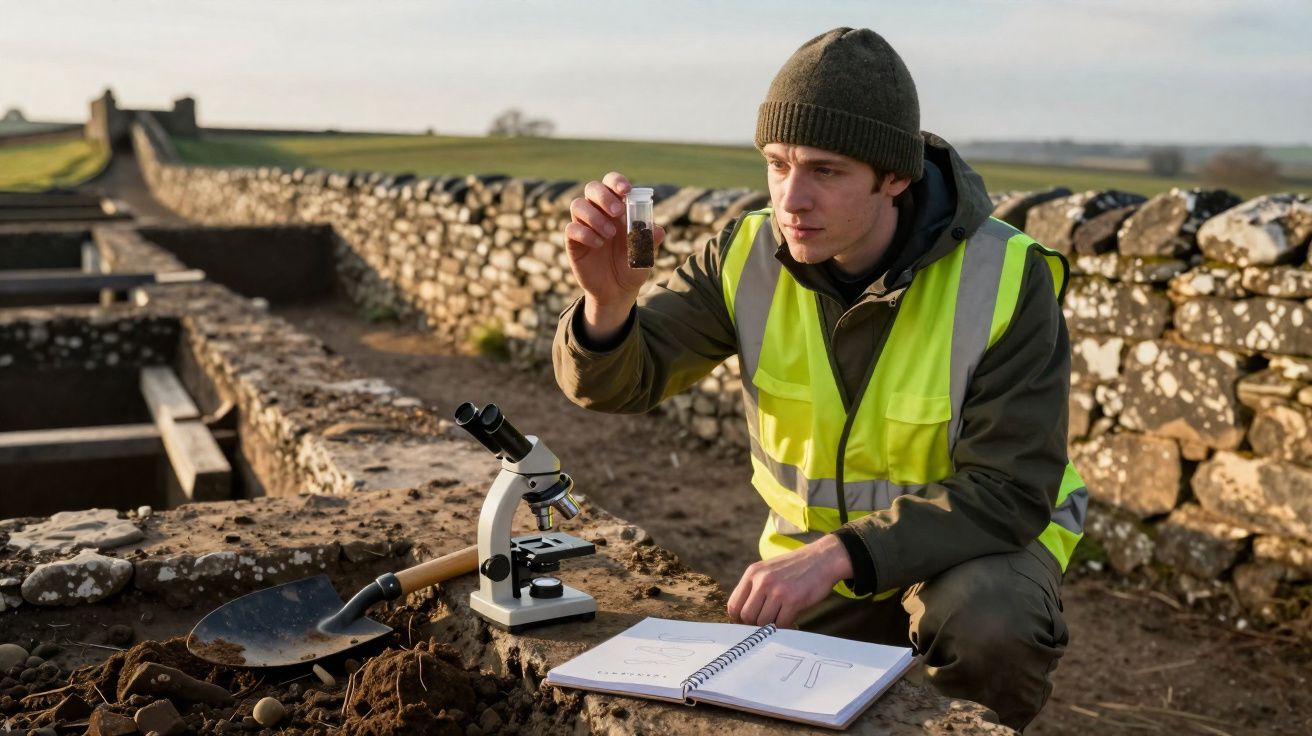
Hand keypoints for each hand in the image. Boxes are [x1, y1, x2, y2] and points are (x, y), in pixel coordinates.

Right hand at [565, 172, 665, 341]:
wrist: (617, 291)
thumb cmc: (632, 266)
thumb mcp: (646, 254)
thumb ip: (650, 240)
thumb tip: (658, 230)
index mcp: (617, 208)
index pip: (611, 184)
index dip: (616, 181)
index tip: (626, 190)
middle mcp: (598, 213)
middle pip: (592, 188)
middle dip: (604, 196)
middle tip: (617, 212)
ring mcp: (584, 226)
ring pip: (578, 205)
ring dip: (595, 217)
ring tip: (610, 235)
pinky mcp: (573, 242)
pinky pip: (571, 228)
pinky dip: (585, 234)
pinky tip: (598, 245)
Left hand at [727, 535, 854, 628]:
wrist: (823, 558)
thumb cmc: (796, 567)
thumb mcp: (768, 570)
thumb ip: (755, 588)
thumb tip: (743, 616)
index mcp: (753, 573)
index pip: (734, 604)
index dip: (738, 619)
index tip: (746, 624)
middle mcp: (762, 581)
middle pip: (746, 616)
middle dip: (754, 625)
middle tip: (766, 624)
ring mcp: (777, 590)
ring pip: (763, 622)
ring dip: (771, 626)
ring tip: (780, 619)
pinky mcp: (793, 600)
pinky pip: (781, 624)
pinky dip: (785, 627)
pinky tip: (791, 620)